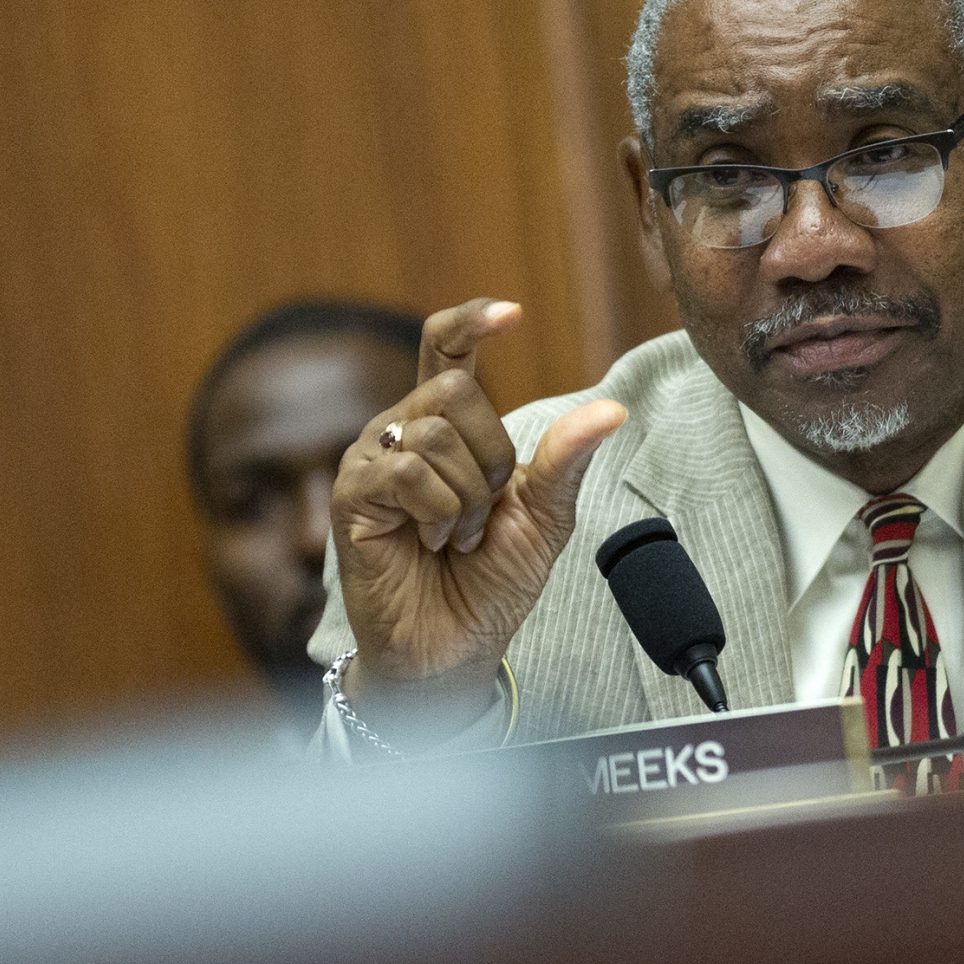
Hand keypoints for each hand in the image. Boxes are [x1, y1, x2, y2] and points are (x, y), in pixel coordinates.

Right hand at [330, 298, 625, 708]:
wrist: (455, 651)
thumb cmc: (490, 582)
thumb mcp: (543, 516)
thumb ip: (565, 459)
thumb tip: (611, 408)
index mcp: (444, 427)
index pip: (446, 348)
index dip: (472, 322)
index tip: (511, 312)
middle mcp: (400, 431)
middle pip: (453, 392)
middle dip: (491, 457)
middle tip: (484, 512)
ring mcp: (370, 461)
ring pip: (434, 433)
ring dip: (466, 497)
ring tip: (457, 538)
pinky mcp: (352, 496)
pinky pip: (407, 471)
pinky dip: (439, 512)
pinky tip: (433, 543)